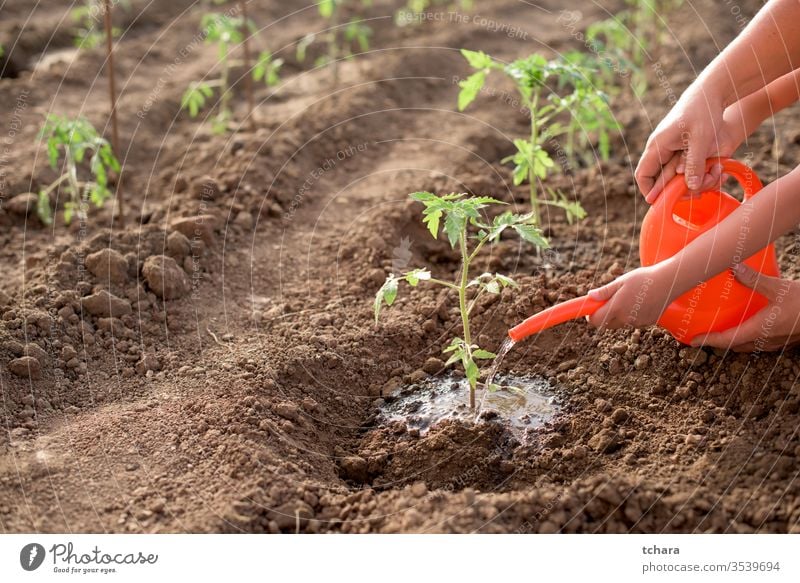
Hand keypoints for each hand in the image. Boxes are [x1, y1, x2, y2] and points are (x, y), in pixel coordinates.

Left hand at [585, 264, 675, 329]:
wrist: (669, 282)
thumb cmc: (644, 278)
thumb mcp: (621, 281)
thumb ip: (604, 292)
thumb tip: (589, 296)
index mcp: (617, 308)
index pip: (596, 321)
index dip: (590, 316)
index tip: (591, 309)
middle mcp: (626, 319)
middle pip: (607, 325)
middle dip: (604, 316)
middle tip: (609, 301)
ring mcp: (638, 323)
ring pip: (621, 324)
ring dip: (619, 315)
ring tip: (629, 298)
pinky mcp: (648, 323)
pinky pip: (634, 322)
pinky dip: (632, 316)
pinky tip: (640, 302)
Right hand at [636, 86, 741, 202]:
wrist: (714, 93)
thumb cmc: (703, 111)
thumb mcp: (700, 139)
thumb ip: (694, 165)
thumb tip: (692, 188)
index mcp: (658, 146)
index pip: (643, 175)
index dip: (649, 191)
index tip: (661, 203)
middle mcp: (664, 152)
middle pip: (664, 181)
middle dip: (683, 189)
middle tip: (701, 189)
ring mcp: (677, 152)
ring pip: (681, 178)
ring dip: (699, 181)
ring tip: (716, 173)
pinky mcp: (689, 152)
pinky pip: (693, 170)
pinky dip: (705, 174)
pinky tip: (719, 168)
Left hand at [690, 264, 799, 351]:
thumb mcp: (780, 288)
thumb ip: (755, 279)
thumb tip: (733, 267)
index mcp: (760, 330)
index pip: (727, 340)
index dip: (708, 341)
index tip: (691, 341)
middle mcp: (765, 340)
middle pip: (734, 345)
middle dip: (717, 342)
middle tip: (701, 333)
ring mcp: (776, 342)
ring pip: (747, 345)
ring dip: (732, 340)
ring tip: (720, 328)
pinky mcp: (784, 339)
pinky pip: (759, 341)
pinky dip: (747, 336)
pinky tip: (747, 322)